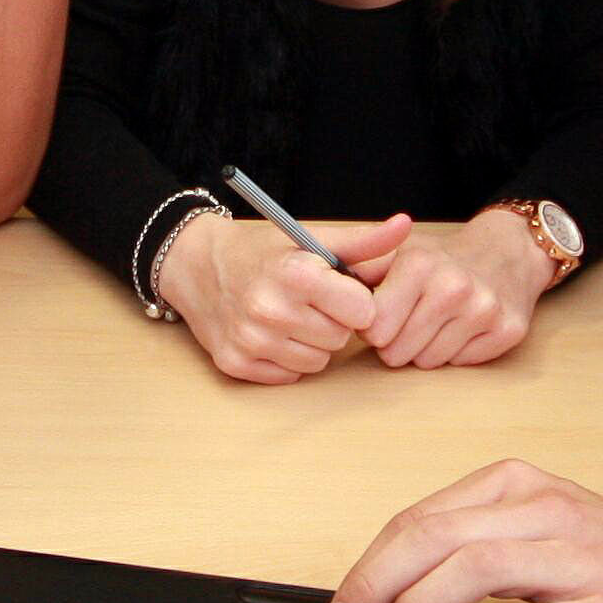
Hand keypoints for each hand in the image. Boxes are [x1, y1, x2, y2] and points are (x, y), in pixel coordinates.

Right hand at [156, 212, 407, 382]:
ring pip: (318, 362)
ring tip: (290, 317)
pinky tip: (272, 334)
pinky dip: (286, 359)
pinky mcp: (236, 364)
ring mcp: (250, 341)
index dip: (354, 300)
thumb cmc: (262, 252)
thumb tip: (405, 226)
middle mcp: (270, 310)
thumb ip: (363, 240)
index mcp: (295, 275)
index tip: (339, 291)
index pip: (362, 311)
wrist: (197, 266)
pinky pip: (289, 376)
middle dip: (333, 321)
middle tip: (309, 302)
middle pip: (340, 339)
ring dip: (311, 343)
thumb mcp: (310, 238)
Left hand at [320, 460, 602, 602]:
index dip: (369, 567)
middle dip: (376, 587)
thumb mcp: (534, 520)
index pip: (420, 520)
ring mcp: (579, 560)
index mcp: (516, 488)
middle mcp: (544, 515)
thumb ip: (471, 538)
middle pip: (436, 539)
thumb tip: (389, 583)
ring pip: (478, 571)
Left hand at [359, 213, 554, 368]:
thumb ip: (360, 270)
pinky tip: (461, 328)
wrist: (505, 253)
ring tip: (436, 323)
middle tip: (410, 321)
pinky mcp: (507, 330)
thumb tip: (324, 289)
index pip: (374, 328)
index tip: (383, 316)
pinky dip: (456, 352)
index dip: (372, 327)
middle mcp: (453, 286)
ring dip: (425, 349)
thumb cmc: (442, 260)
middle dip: (396, 343)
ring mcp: (483, 309)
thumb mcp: (399, 253)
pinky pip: (460, 364)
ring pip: (428, 362)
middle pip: (397, 352)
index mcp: (419, 264)